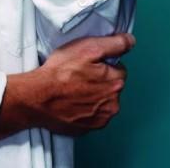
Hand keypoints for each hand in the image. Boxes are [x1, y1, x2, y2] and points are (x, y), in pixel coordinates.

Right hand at [0, 33, 134, 142]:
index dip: (103, 62)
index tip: (88, 62)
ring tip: (72, 87)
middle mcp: (113, 104)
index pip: (119, 68)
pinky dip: (84, 108)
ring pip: (102, 101)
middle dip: (99, 79)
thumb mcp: (88, 47)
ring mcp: (100, 119)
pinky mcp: (87, 128)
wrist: (38, 97)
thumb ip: (114, 43)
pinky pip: (91, 114)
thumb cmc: (60, 72)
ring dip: (92, 94)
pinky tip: (71, 100)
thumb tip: (130, 41)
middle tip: (78, 73)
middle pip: (111, 86)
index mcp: (115, 83)